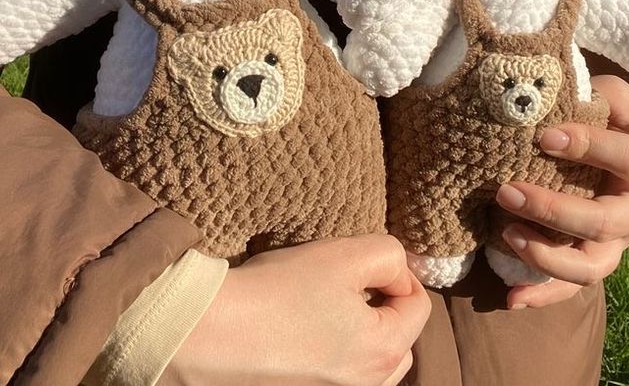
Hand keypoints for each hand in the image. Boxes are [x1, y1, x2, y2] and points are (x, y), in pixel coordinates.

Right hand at [159, 235, 430, 385]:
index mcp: (383, 353)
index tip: (364, 261)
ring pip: (372, 363)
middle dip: (385, 306)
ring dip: (363, 332)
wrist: (209, 331)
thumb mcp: (345, 255)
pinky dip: (337, 352)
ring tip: (329, 306)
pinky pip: (340, 373)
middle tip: (350, 283)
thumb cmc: (278, 291)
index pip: (419, 306)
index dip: (399, 273)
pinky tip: (307, 330)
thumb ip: (389, 255)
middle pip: (400, 340)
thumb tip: (399, 270)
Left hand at [494, 75, 628, 308]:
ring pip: (589, 266)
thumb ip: (597, 94)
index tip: (544, 136)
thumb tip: (550, 87)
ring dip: (544, 256)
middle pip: (601, 222)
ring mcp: (618, 243)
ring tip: (505, 234)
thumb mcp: (623, 103)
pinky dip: (542, 295)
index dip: (586, 147)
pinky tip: (511, 299)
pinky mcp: (598, 258)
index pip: (622, 158)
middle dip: (552, 211)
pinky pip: (572, 287)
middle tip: (507, 191)